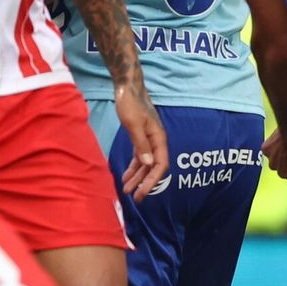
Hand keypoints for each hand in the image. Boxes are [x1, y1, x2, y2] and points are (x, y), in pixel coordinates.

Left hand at [114, 83, 167, 199]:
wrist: (127, 87)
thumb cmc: (130, 103)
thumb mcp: (133, 124)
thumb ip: (141, 144)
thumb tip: (148, 164)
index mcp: (158, 139)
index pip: (160, 165)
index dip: (152, 181)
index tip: (143, 193)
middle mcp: (156, 141)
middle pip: (152, 167)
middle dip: (144, 183)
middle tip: (134, 198)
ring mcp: (148, 139)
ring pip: (145, 164)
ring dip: (137, 177)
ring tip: (127, 190)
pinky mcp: (140, 137)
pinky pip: (139, 156)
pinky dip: (133, 167)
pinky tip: (126, 176)